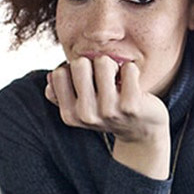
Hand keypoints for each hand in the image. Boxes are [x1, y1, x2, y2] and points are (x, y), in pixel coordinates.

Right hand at [45, 56, 170, 178]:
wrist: (142, 131)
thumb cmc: (109, 110)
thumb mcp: (81, 106)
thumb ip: (61, 93)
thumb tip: (51, 76)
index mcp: (70, 115)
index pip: (59, 73)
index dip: (73, 70)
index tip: (86, 81)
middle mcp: (86, 115)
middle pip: (79, 63)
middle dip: (92, 64)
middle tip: (104, 79)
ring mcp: (108, 111)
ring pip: (103, 62)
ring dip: (113, 66)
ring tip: (117, 82)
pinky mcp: (131, 106)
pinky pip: (128, 68)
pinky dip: (131, 71)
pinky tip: (132, 85)